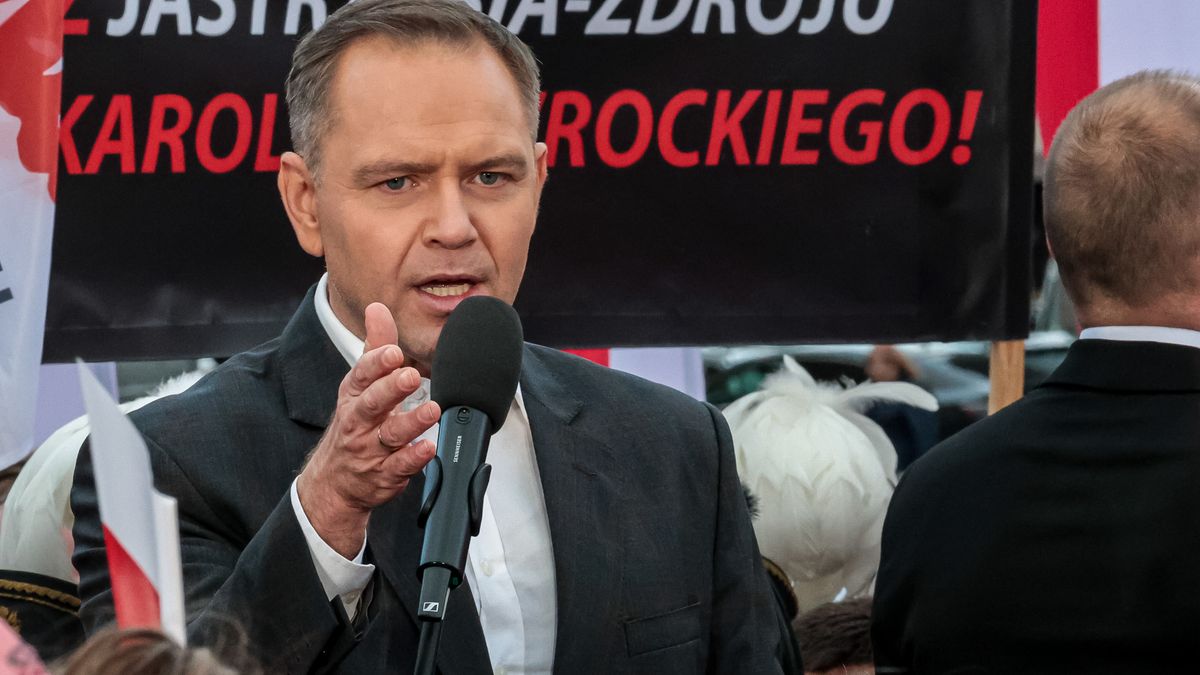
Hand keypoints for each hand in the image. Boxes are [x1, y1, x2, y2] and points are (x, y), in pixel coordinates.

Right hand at [296, 302, 439, 557]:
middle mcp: (359, 422)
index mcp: (353, 395)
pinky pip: (399, 467)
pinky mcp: (385, 475)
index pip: (362, 375)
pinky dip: (414, 459)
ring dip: (411, 422)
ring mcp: (371, 449)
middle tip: (411, 376)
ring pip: (390, 435)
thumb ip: (374, 348)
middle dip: (391, 389)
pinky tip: (429, 448)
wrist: (334, 481)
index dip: (377, 363)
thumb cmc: (354, 424)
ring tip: (432, 411)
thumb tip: (377, 308)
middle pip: (372, 403)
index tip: (394, 352)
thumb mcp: (359, 385)